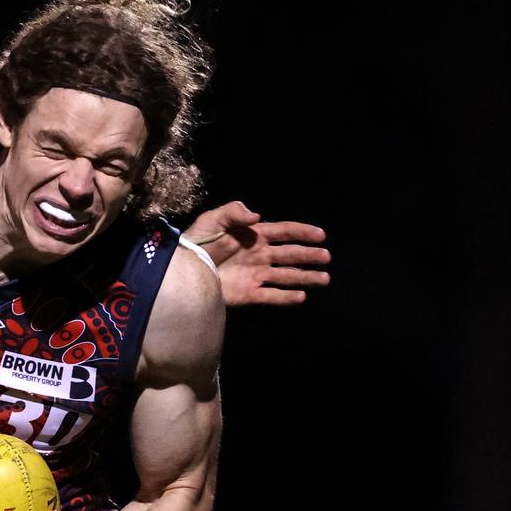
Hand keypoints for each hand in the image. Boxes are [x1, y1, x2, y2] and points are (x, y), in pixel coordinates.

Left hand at [183, 201, 330, 306]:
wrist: (183, 271)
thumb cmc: (196, 242)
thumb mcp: (211, 221)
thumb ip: (234, 213)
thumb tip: (258, 216)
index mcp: (252, 236)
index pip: (282, 232)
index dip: (302, 232)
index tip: (321, 235)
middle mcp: (258, 255)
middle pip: (289, 254)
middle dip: (309, 255)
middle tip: (327, 257)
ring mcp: (255, 275)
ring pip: (286, 276)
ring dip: (305, 277)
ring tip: (324, 278)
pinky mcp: (248, 294)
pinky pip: (271, 296)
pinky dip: (286, 297)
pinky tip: (302, 296)